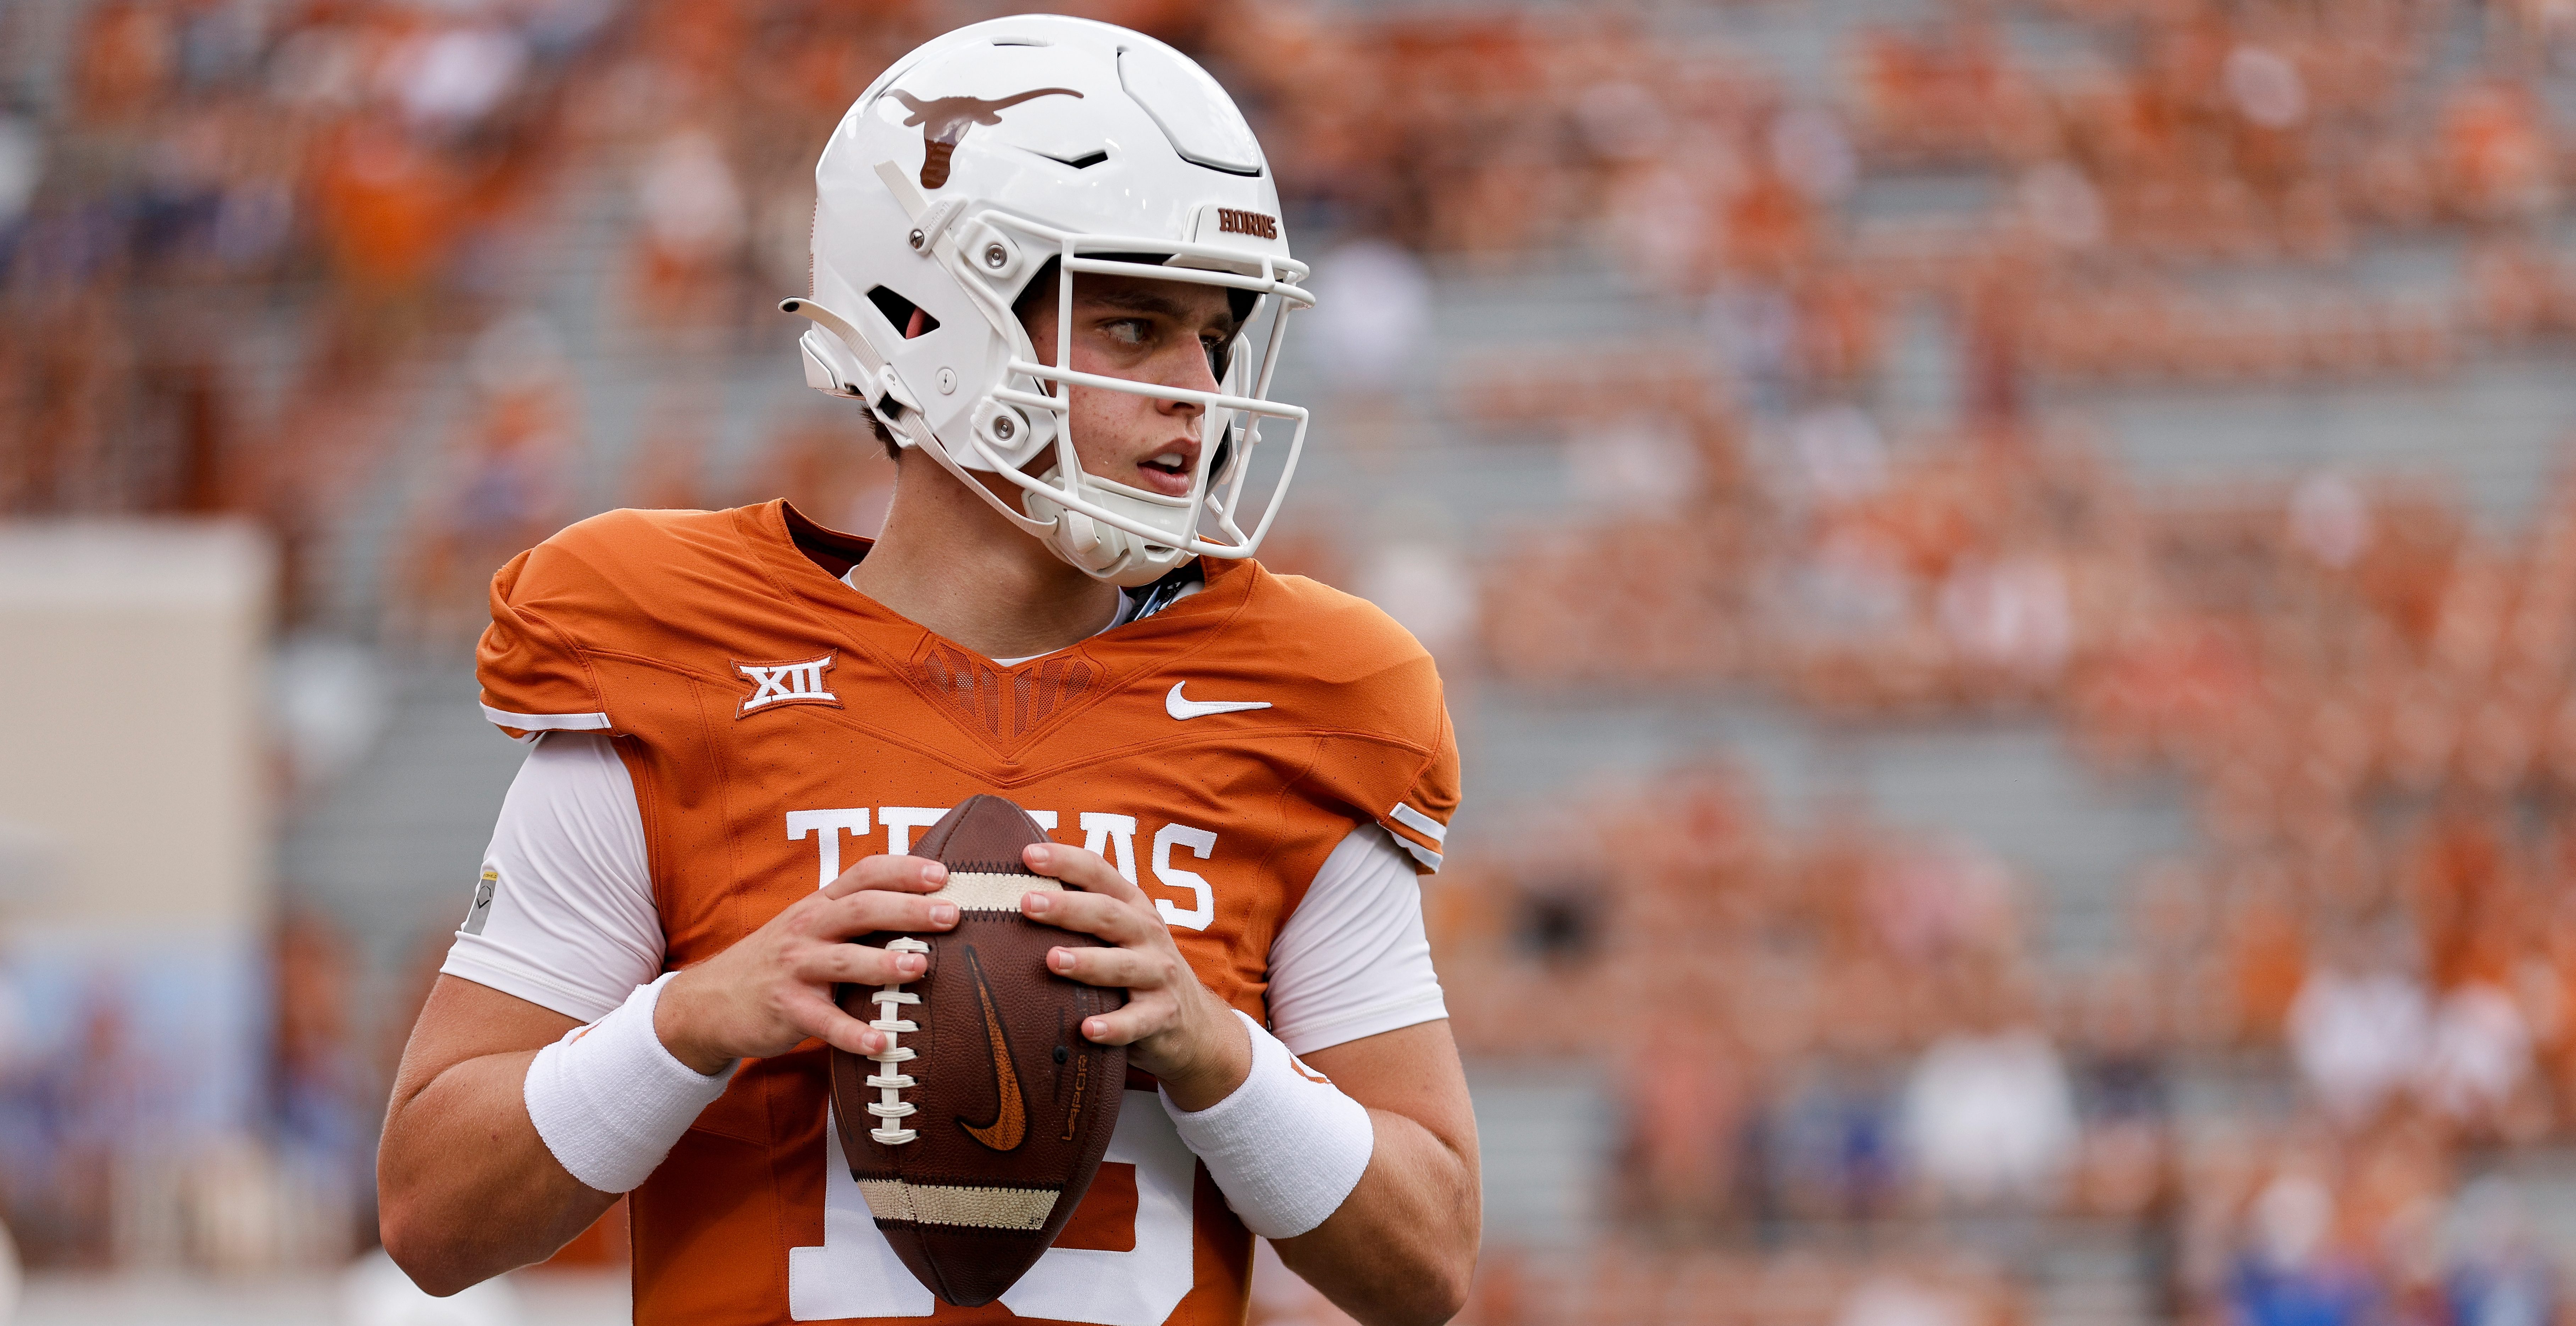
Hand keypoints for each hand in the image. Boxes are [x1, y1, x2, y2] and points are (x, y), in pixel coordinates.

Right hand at [654, 855, 960, 1073]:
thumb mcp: (811, 926)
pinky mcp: (786, 1009)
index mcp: (820, 904)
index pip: (864, 874)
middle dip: (907, 910)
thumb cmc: (780, 961)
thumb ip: (855, 914)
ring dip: (883, 964)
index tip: (945, 874)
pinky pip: (824, 1023)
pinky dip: (853, 1034)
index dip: (904, 870)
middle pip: (860, 910)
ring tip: (920, 967)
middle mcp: (808, 929)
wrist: (710, 1001)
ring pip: (843, 961)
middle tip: (950, 915)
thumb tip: (926, 905)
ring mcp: (795, 969)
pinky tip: (881, 1043)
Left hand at [1018, 842, 1251, 1110]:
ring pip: (1123, 966)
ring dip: (1087, 962)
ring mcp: (1158, 975)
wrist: (1195, 1022)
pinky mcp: (1162, 1016)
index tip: (1028, 855)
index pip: (1099, 873)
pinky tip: (1088, 1029)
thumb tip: (1016, 889)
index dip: (1066, 861)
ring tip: (1052, 960)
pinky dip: (1114, 1026)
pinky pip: (1137, 1022)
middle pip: (1108, 915)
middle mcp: (1148, 934)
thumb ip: (1083, 911)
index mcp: (1132, 906)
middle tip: (1028, 903)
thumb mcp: (1120, 930)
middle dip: (1068, 907)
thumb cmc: (1137, 965)